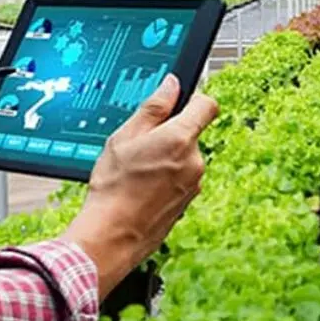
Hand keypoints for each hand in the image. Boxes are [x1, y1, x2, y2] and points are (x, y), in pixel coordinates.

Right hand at [62, 74, 217, 298]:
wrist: (112, 235)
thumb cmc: (114, 187)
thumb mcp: (125, 137)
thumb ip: (153, 107)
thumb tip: (172, 85)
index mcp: (180, 138)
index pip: (207, 105)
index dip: (194, 99)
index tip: (179, 101)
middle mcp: (195, 160)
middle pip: (192, 133)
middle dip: (171, 134)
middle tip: (141, 146)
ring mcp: (195, 183)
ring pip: (185, 158)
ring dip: (168, 159)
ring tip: (138, 171)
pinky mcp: (189, 201)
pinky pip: (182, 179)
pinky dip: (167, 179)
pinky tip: (143, 188)